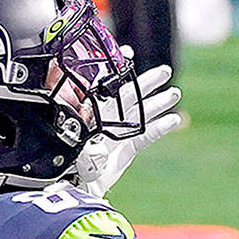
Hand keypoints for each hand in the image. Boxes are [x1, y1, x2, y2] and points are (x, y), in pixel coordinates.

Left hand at [75, 61, 182, 198]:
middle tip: (165, 71)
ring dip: (158, 103)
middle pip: (129, 96)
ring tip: (175, 93)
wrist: (72, 186)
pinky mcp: (126, 151)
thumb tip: (64, 76)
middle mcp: (105, 119)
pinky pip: (145, 136)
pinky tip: (174, 120)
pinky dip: (160, 128)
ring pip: (141, 114)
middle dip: (147, 83)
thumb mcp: (69, 128)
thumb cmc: (67, 159)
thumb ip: (73, 105)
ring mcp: (117, 134)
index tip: (127, 52)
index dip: (116, 68)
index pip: (104, 84)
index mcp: (89, 110)